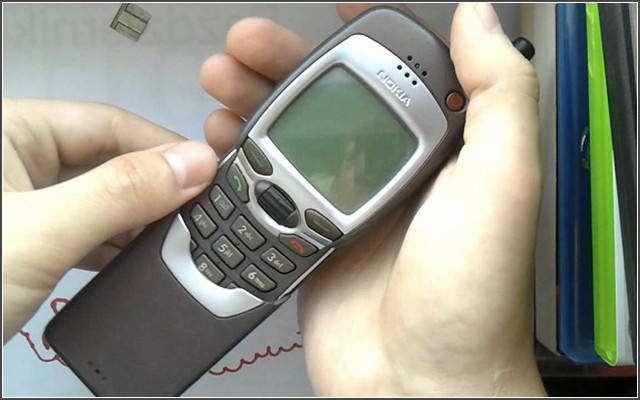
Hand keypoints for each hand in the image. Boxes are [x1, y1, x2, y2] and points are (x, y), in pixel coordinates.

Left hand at [2, 100, 217, 340]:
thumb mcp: (42, 234)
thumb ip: (121, 194)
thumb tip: (191, 166)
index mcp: (7, 132)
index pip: (107, 123)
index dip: (162, 146)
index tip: (208, 172)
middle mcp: (13, 162)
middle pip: (106, 162)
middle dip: (154, 190)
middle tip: (198, 213)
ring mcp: (19, 206)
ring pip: (98, 200)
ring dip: (136, 223)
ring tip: (174, 240)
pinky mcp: (24, 243)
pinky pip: (83, 233)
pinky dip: (113, 247)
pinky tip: (136, 261)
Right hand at [200, 3, 544, 395]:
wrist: (419, 387)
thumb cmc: (470, 298)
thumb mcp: (502, 184)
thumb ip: (497, 96)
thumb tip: (480, 18)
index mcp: (440, 153)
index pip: (396, 75)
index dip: (363, 40)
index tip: (335, 11)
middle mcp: (392, 174)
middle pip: (329, 102)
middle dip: (284, 65)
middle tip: (244, 44)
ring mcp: (346, 206)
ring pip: (291, 140)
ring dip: (251, 106)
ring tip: (219, 86)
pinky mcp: (310, 240)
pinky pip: (267, 190)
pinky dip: (238, 164)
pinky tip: (221, 147)